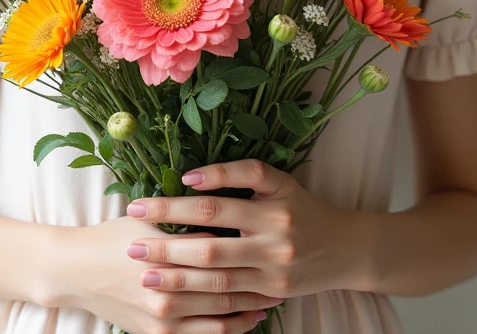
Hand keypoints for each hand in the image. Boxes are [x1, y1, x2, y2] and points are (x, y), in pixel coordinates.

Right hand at [43, 214, 282, 333]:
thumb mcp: (146, 219)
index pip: (217, 248)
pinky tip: (252, 317)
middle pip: (224, 281)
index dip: (245, 243)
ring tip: (274, 293)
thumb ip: (185, 220)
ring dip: (251, 303)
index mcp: (165, 252)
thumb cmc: (113, 236)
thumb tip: (227, 217)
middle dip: (256, 275)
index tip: (267, 235)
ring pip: (221, 311)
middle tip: (282, 266)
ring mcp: (164, 317)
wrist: (76, 271)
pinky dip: (234, 327)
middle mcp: (167, 288)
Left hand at [125, 160, 367, 300]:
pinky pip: (231, 302)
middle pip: (210, 244)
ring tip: (144, 272)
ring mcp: (273, 272)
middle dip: (167, 242)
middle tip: (131, 240)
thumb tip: (191, 179)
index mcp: (271, 205)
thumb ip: (240, 174)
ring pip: (216, 280)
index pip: (217, 203)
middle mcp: (273, 239)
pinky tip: (176, 296)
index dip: (180, 203)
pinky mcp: (273, 295)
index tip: (146, 202)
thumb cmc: (301, 206)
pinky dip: (202, 299)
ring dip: (176, 276)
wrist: (344, 248)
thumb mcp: (278, 181)